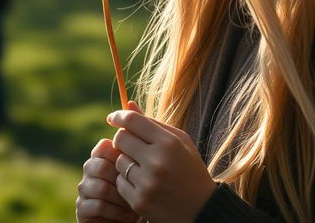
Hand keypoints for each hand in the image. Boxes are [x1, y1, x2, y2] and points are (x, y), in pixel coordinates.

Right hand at [76, 137, 138, 222]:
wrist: (126, 216)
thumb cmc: (135, 188)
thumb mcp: (136, 169)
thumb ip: (132, 155)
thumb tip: (139, 145)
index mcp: (100, 154)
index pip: (104, 147)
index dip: (120, 157)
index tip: (136, 167)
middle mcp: (89, 168)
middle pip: (102, 167)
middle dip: (122, 180)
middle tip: (137, 189)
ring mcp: (83, 188)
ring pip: (101, 188)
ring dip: (121, 198)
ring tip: (133, 203)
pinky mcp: (81, 208)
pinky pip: (98, 206)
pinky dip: (116, 211)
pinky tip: (128, 215)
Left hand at [108, 101, 216, 222]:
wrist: (201, 209)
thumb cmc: (189, 168)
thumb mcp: (178, 141)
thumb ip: (153, 122)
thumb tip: (128, 104)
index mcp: (169, 143)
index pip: (133, 121)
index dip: (119, 116)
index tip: (113, 117)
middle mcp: (157, 162)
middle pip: (121, 138)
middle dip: (122, 138)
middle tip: (130, 143)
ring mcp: (147, 183)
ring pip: (118, 160)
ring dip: (125, 160)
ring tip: (141, 166)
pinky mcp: (139, 202)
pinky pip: (119, 182)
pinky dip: (126, 180)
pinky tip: (141, 182)